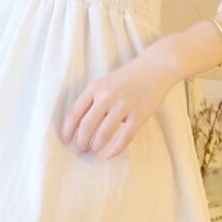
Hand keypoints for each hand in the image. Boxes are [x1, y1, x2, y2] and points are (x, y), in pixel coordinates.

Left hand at [60, 44, 180, 158]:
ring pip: (104, 133)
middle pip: (87, 126)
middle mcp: (107, 96)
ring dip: (96, 146)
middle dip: (81, 141)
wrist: (155, 67)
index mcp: (95, 88)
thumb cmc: (128, 77)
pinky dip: (115, 149)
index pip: (75, 113)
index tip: (66, 140)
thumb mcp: (105, 82)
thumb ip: (93, 100)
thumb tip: (82, 126)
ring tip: (94, 150)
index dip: (68, 129)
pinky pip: (124, 137)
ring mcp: (123, 105)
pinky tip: (110, 154)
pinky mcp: (139, 114)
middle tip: (81, 148)